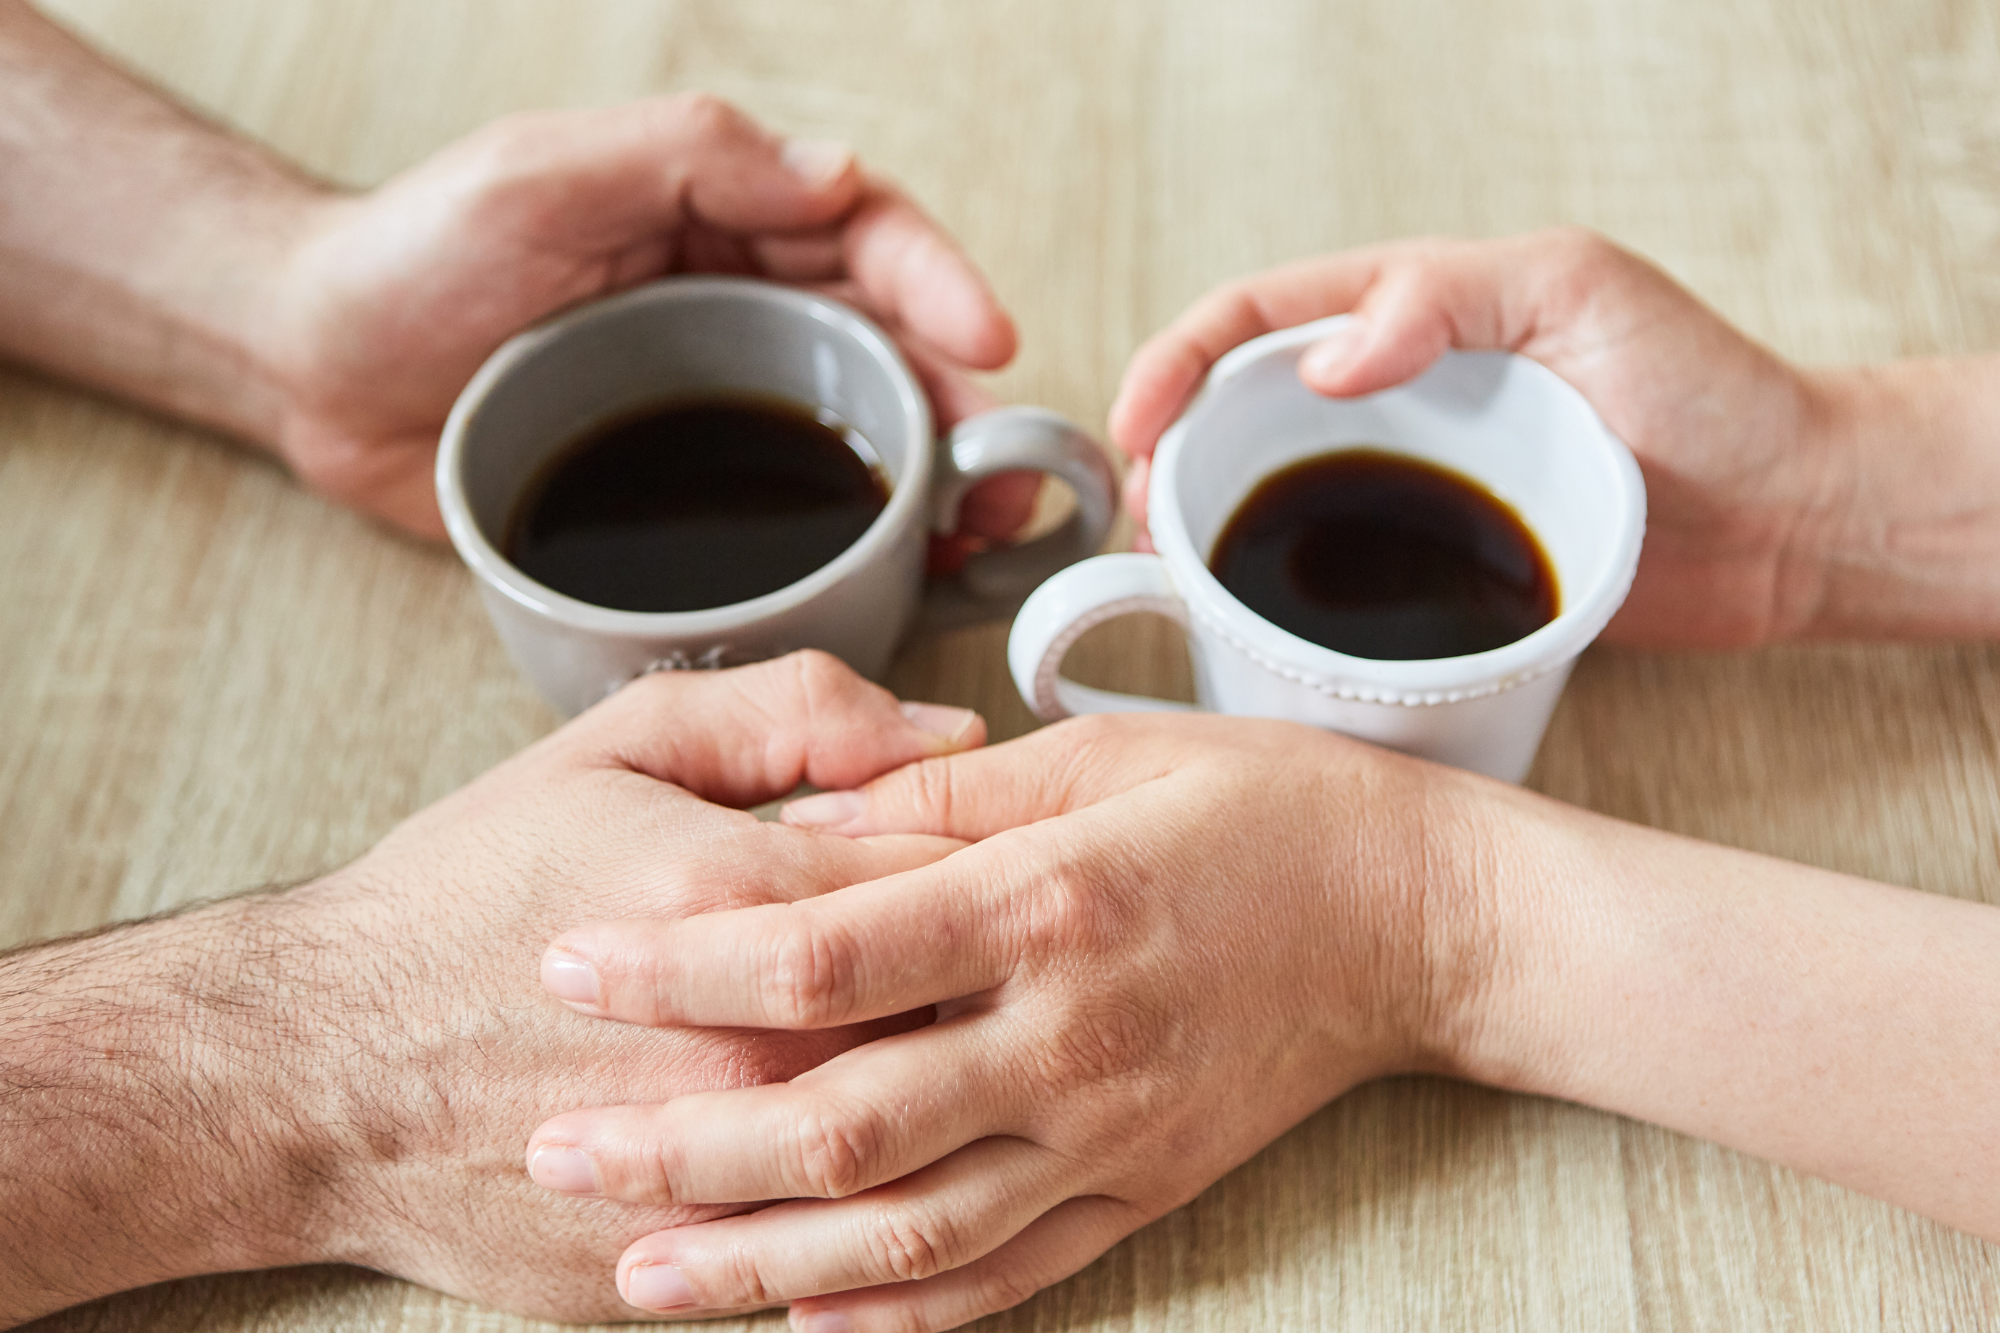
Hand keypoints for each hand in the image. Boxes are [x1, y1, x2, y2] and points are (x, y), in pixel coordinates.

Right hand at [0, 652, 988, 1325]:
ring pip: (929, 1142)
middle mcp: (754, 1047)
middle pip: (969, 1015)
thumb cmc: (469, 896)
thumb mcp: (620, 745)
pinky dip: (890, 1194)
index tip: (1022, 856)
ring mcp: (731, 1172)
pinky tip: (892, 1143)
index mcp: (743, 900)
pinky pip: (851, 1245)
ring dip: (968, 1094)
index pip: (966, 878)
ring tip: (967, 1044)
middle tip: (1020, 953)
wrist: (318, 1068)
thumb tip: (950, 734)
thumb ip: (797, 713)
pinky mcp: (700, 1264)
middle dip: (1010, 980)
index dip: (1013, 862)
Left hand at [266, 93, 1031, 543]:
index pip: (862, 235)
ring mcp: (715, 397)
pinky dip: (858, 539)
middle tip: (1011, 465)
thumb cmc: (410, 257)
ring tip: (986, 528)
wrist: (313, 367)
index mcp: (717, 215)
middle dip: (963, 400)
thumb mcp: (538, 176)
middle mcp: (734, 303)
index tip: (988, 342)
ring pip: (856, 430)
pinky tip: (904, 572)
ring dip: (934, 477)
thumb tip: (835, 180)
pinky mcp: (683, 487)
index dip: (938, 283)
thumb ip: (685, 160)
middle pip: (886, 343)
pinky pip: (790, 509)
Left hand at [525, 713, 1476, 1329]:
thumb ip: (946, 792)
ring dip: (761, 1259)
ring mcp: (1107, 1133)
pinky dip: (898, 1311)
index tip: (570, 963)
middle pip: (840, 1120)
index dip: (681, 963)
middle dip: (680, 1145)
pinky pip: (1005, 1278)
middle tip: (554, 1148)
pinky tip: (803, 1321)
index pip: (826, 952)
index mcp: (1048, 902)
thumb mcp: (1105, 753)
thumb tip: (804, 824)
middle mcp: (1068, 1036)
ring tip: (638, 1270)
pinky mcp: (1140, 1191)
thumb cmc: (1262, 807)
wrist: (1420, 916)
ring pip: (907, 1230)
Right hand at [1107, 228, 1841, 649]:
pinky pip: (1328, 578)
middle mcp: (1396, 394)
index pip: (1255, 318)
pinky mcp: (1432, 570)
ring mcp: (1408, 483)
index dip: (1175, 364)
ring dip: (1200, 531)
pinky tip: (1241, 634)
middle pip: (1236, 409)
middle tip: (1137, 523)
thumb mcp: (1581, 293)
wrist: (1794, 524)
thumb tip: (1319, 360)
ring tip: (1168, 579)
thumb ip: (1445, 299)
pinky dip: (1268, 602)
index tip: (1134, 429)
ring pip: (1268, 496)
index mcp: (1414, 310)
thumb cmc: (1711, 392)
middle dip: (1162, 456)